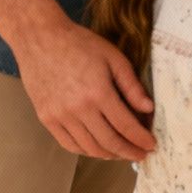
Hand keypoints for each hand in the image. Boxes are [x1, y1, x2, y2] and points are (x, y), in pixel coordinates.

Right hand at [10, 15, 156, 160]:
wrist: (40, 38)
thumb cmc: (79, 44)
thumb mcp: (114, 58)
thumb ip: (132, 86)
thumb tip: (148, 109)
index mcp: (98, 93)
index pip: (125, 126)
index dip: (141, 139)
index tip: (151, 145)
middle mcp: (78, 109)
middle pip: (109, 142)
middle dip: (129, 152)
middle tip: (140, 154)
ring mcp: (59, 116)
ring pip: (89, 148)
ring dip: (109, 154)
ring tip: (121, 152)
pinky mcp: (46, 118)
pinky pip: (69, 144)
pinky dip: (86, 151)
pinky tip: (98, 148)